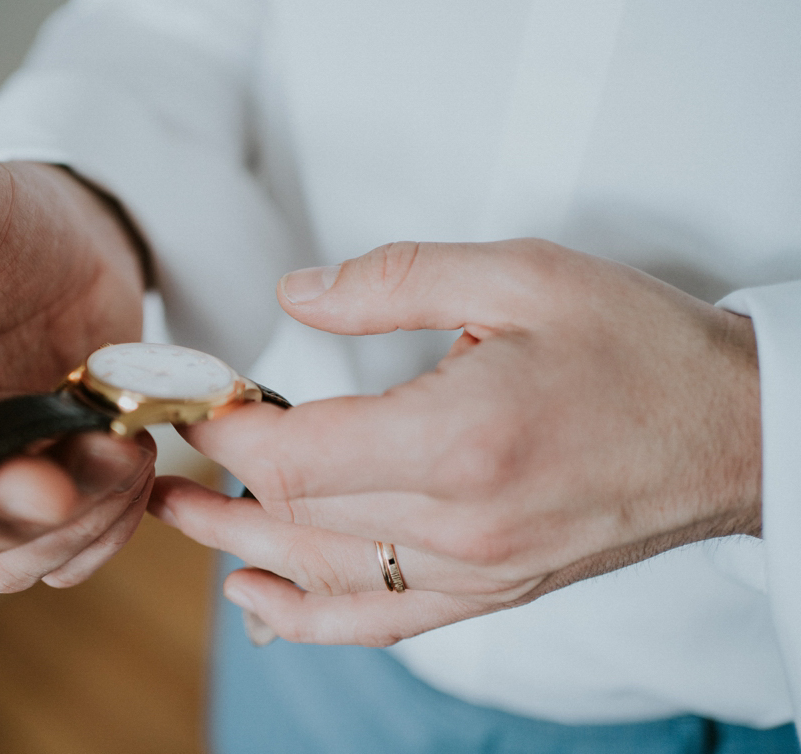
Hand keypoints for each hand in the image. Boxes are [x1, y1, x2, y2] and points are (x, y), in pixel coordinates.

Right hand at [0, 161, 152, 590]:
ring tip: (134, 447)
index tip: (48, 489)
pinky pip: (68, 551)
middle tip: (118, 453)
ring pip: (18, 556)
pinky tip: (138, 467)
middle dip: (43, 513)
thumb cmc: (1, 216)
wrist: (76, 241)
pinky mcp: (38, 489)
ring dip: (87, 523)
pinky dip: (112, 527)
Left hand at [149, 239, 760, 645]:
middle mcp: (462, 524)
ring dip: (242, 550)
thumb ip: (392, 282)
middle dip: (219, 488)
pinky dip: (310, 617)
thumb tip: (292, 295)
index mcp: (460, 439)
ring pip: (325, 578)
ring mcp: (477, 572)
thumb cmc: (635, 348)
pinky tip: (260, 601)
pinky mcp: (493, 592)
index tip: (200, 400)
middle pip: (298, 521)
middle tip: (165, 466)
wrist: (733, 431)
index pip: (300, 454)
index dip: (233, 430)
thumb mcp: (520, 275)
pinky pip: (382, 622)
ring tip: (183, 521)